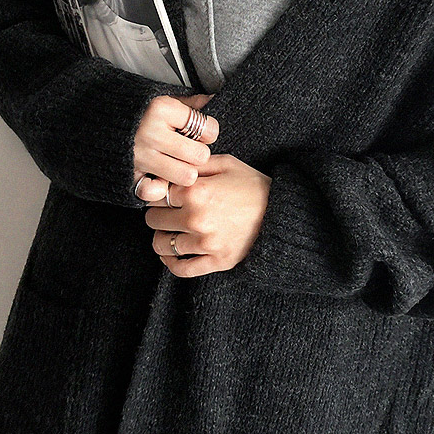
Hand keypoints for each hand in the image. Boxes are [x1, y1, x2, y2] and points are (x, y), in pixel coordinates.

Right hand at [133, 94, 218, 223]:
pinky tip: (161, 179)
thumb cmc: (131, 108)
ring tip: (178, 166)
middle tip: (189, 151)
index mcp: (161, 109)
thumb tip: (212, 102)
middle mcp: (151, 133)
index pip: (207, 129)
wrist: (91, 118)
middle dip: (199, 155)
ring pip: (185, 177)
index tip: (200, 131)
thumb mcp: (159, 97)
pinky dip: (161, 189)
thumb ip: (187, 103)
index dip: (209, 132)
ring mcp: (141, 157)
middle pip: (200, 156)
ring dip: (184, 174)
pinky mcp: (130, 176)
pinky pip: (156, 192)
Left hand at [146, 149, 271, 278]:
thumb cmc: (252, 186)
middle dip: (157, 214)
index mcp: (195, 191)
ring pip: (162, 244)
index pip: (156, 194)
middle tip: (166, 213)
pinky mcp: (215, 262)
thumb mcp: (226, 164)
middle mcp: (196, 218)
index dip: (158, 193)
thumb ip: (195, 164)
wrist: (280, 214)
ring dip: (162, 238)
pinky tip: (171, 255)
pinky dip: (171, 263)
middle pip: (153, 219)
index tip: (164, 195)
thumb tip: (170, 167)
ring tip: (170, 232)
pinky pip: (180, 269)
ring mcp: (204, 243)